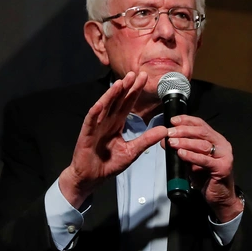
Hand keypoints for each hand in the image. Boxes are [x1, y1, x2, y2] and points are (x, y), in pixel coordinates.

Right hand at [58, 71, 167, 208]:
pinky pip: (91, 121)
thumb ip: (147, 140)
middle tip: (136, 73)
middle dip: (127, 87)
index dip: (135, 91)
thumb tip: (164, 130)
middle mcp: (106, 121)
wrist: (92, 177)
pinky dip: (95, 112)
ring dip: (112, 94)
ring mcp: (96, 126)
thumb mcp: (133, 151)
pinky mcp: (86, 135)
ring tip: (121, 82)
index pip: (127, 104)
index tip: (144, 79)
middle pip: (118, 101)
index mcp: (117, 124)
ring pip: (104, 107)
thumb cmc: (109, 164)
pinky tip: (101, 103)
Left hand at [167, 115, 241, 222]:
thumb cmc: (206, 177)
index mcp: (216, 139)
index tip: (172, 120)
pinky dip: (192, 156)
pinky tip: (181, 154)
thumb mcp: (191, 160)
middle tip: (169, 132)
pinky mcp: (223, 167)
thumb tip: (165, 140)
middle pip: (202, 132)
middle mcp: (222, 145)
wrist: (219, 196)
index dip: (187, 120)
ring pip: (203, 145)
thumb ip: (181, 149)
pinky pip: (205, 160)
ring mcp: (224, 156)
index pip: (201, 125)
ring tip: (172, 143)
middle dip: (184, 131)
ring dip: (186, 143)